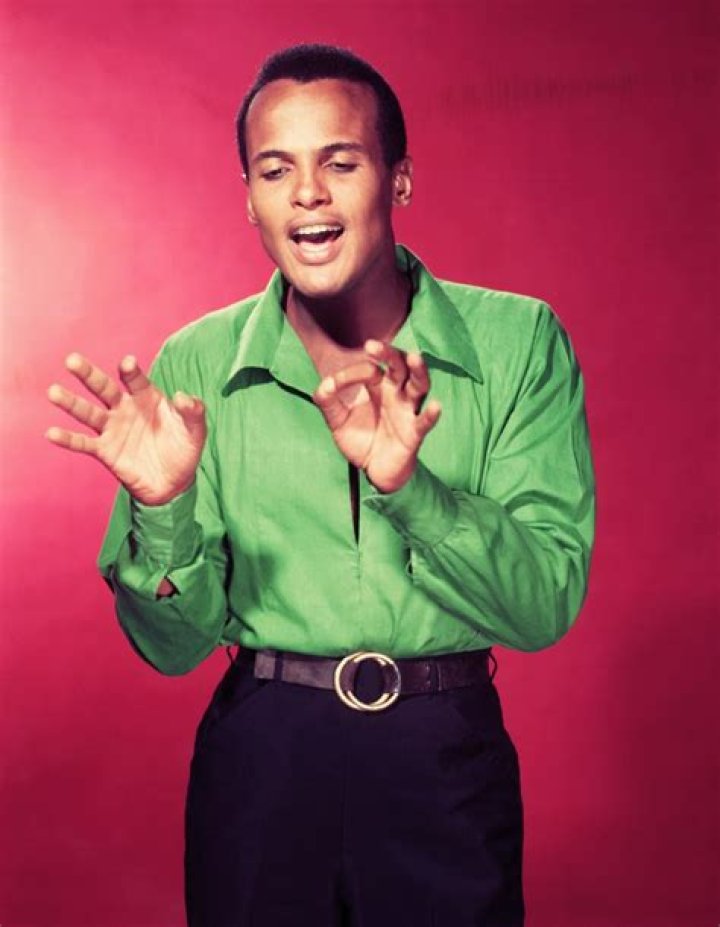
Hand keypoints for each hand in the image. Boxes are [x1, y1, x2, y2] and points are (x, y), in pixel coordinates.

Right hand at [46, 353, 206, 504]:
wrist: (175, 483)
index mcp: (147, 397)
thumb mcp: (196, 431)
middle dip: (89, 374)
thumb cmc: (184, 449)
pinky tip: (52, 433)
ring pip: (88, 413)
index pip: (135, 380)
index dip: (131, 371)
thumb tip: (183, 396)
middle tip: (71, 360)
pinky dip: (68, 439)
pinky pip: (84, 443)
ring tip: (54, 392)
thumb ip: (193, 412)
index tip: (127, 364)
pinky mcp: (105, 451)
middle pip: (104, 388)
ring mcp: (113, 429)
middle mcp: (125, 409)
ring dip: (71, 403)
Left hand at [313, 340, 440, 492]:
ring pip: (418, 386)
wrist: (373, 470)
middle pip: (399, 366)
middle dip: (388, 354)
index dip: (355, 372)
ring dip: (418, 371)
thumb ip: (327, 401)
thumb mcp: (337, 420)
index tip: (337, 383)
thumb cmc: (360, 440)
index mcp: (379, 387)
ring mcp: (407, 411)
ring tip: (415, 358)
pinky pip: (424, 422)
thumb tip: (326, 384)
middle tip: (372, 345)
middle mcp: (396, 394)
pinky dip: (431, 414)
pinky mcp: (414, 433)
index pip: (372, 368)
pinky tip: (435, 406)